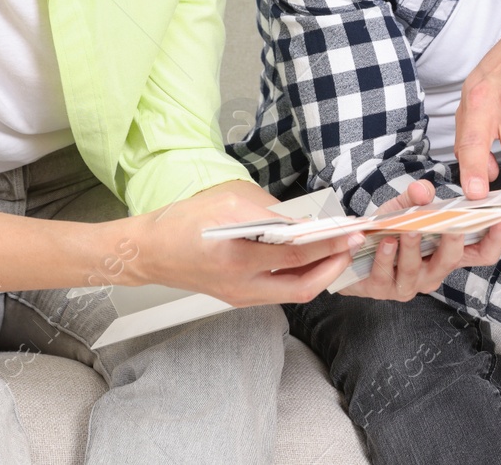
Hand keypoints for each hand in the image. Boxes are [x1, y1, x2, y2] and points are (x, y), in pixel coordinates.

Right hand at [125, 181, 363, 307]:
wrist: (149, 251)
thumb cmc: (183, 222)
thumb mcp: (228, 203)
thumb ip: (269, 212)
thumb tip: (303, 219)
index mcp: (238, 259)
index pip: (297, 255)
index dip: (329, 243)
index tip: (351, 231)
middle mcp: (242, 286)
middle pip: (302, 287)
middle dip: (333, 266)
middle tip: (350, 245)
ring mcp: (241, 297)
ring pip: (293, 293)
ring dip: (319, 273)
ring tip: (335, 250)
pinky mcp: (239, 297)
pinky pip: (279, 291)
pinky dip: (298, 275)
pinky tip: (308, 257)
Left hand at [338, 180, 500, 301]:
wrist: (351, 253)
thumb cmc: (386, 232)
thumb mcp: (402, 209)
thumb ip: (414, 198)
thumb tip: (422, 190)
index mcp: (447, 255)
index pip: (482, 253)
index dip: (496, 238)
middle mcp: (433, 273)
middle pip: (452, 260)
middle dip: (452, 240)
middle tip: (451, 222)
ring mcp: (409, 285)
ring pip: (416, 268)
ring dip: (411, 247)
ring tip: (404, 229)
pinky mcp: (382, 289)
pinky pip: (385, 274)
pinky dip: (384, 256)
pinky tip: (379, 240)